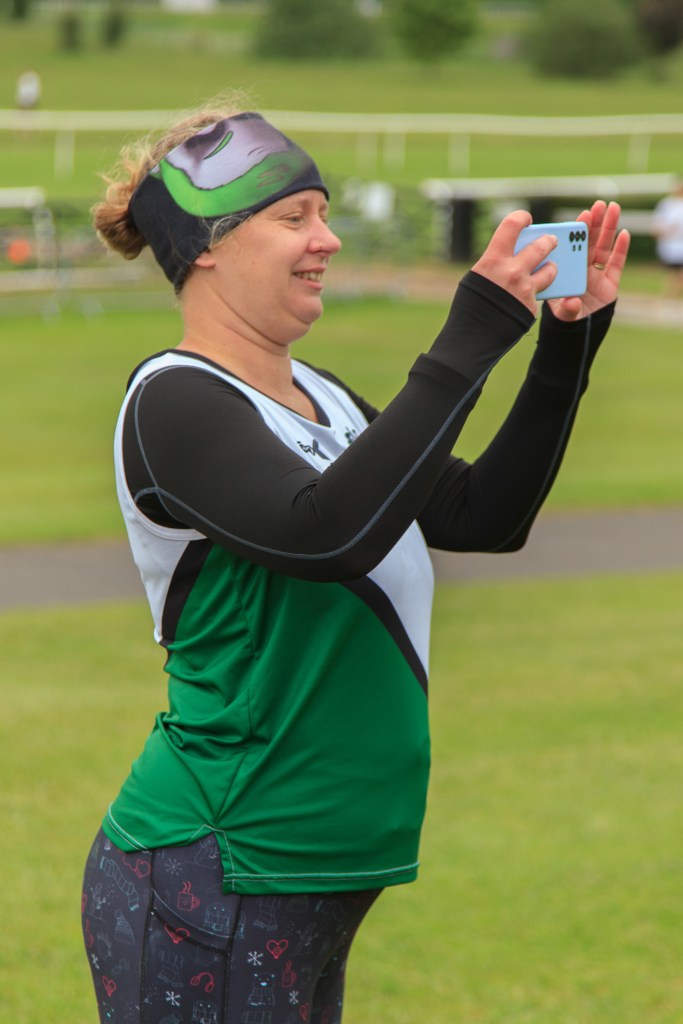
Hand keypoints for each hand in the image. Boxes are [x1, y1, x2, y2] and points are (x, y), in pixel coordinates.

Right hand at [472, 209, 558, 314]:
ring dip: (551, 268)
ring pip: (550, 270)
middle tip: (551, 240)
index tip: (526, 219)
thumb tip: (509, 253)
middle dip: (549, 241)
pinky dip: (536, 293)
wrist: (471, 339)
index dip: (522, 218)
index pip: (512, 225)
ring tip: (549, 268)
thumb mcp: (477, 277)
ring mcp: (525, 290)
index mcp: (494, 259)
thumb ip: (494, 262)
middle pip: (541, 246)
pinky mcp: (531, 307)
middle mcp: (513, 271)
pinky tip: (527, 298)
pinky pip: (539, 294)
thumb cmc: (469, 306)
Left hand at [549, 200, 629, 321]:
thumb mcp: (562, 316)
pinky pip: (616, 264)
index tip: (581, 217)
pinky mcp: (611, 283)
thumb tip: (572, 303)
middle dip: (595, 223)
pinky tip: (625, 234)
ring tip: (613, 208)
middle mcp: (581, 270)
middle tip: (599, 205)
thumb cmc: (565, 320)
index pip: (573, 248)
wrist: (578, 334)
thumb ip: (566, 310)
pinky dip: (621, 249)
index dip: (578, 232)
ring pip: (604, 248)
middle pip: (589, 242)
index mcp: (567, 272)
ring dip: (609, 228)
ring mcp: (596, 275)